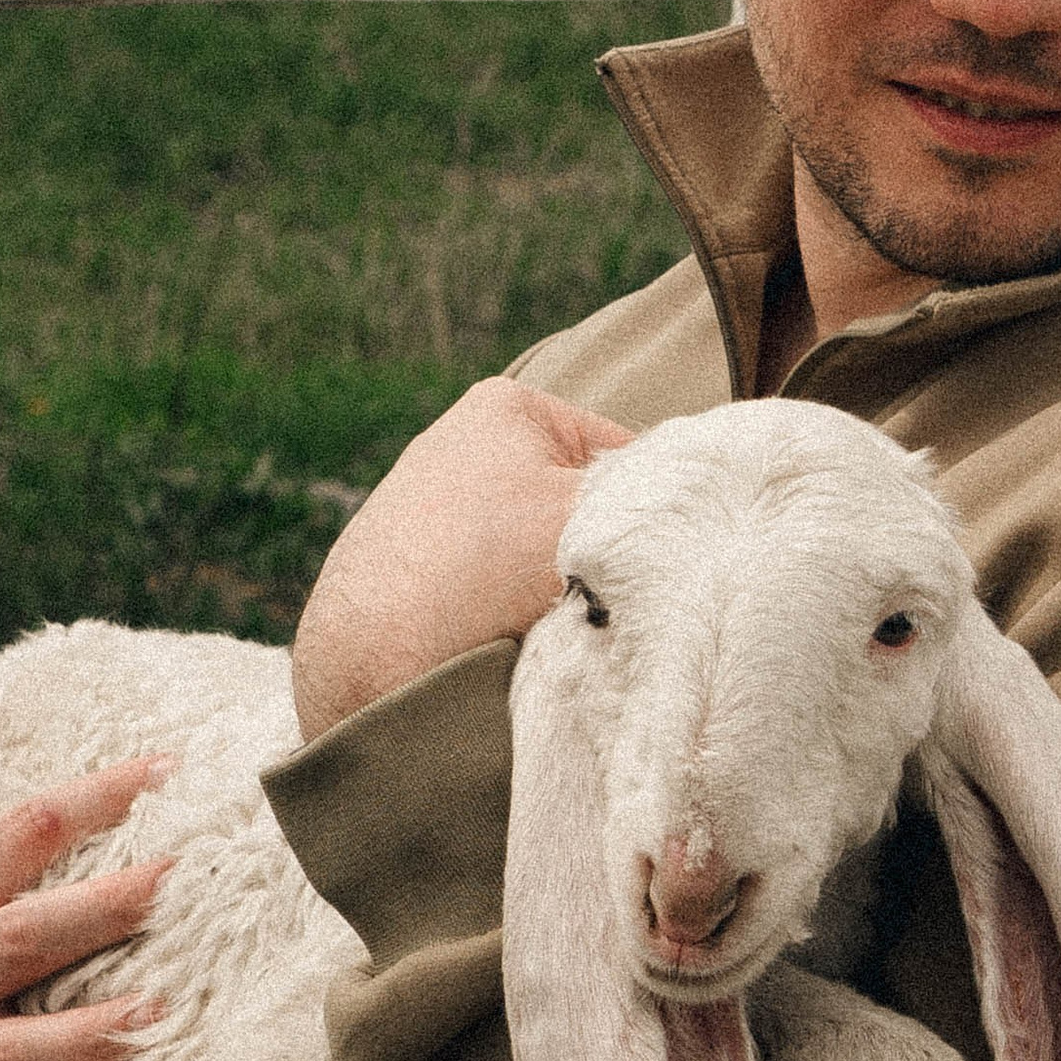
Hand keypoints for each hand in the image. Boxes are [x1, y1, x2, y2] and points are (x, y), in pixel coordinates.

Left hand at [291, 379, 635, 743]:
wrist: (372, 655)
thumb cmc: (482, 566)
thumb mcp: (590, 511)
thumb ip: (649, 492)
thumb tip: (688, 492)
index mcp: (506, 406)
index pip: (622, 453)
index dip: (646, 511)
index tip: (647, 558)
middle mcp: (457, 442)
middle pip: (572, 501)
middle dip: (591, 548)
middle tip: (596, 592)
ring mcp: (425, 505)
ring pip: (532, 549)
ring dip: (548, 585)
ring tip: (539, 618)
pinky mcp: (405, 564)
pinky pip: (488, 583)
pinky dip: (503, 608)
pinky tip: (496, 633)